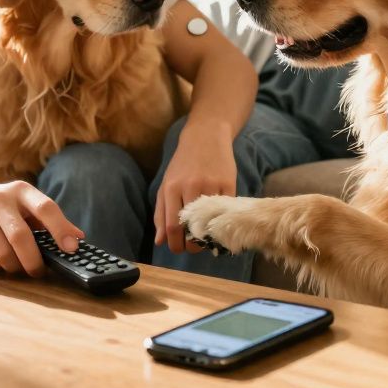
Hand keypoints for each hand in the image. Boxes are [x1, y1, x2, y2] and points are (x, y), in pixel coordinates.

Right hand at [0, 180, 82, 275]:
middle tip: (37, 271)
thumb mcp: (23, 205)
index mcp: (20, 190)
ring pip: (3, 254)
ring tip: (14, 265)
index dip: (61, 229)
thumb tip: (78, 238)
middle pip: (21, 238)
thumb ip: (49, 220)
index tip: (71, 248)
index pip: (46, 208)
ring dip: (13, 267)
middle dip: (33, 261)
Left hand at [154, 123, 236, 253]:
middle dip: (190, 246)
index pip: (172, 227)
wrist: (205, 137)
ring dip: (207, 237)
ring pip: (209, 223)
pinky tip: (216, 223)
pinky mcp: (228, 184)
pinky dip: (220, 222)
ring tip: (204, 237)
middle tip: (192, 248)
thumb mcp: (166, 185)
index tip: (178, 250)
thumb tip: (160, 241)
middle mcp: (189, 187)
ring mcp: (210, 185)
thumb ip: (160, 213)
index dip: (175, 245)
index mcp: (171, 188)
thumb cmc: (183, 165)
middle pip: (190, 229)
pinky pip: (224, 212)